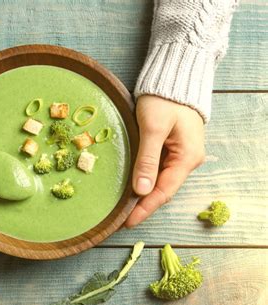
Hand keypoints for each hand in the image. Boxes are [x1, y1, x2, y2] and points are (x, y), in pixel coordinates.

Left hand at [125, 95, 204, 227]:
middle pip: (164, 189)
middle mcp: (187, 160)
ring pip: (161, 181)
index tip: (128, 221)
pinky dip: (146, 179)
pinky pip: (159, 169)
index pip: (164, 191)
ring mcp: (181, 154)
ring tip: (125, 206)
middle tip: (123, 217)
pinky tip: (133, 185)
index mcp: (187, 157)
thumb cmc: (164, 100)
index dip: (146, 208)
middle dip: (144, 204)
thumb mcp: (153, 129)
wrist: (173, 77)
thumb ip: (147, 160)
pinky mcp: (172, 148)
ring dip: (144, 193)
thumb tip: (142, 190)